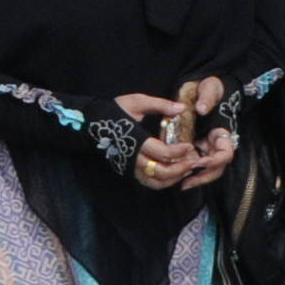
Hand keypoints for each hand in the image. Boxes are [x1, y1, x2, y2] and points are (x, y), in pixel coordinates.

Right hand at [115, 89, 235, 193]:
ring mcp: (131, 167)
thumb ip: (160, 105)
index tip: (190, 146)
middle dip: (180, 168)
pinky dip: (164, 182)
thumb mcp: (137, 102)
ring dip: (174, 178)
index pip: (162, 153)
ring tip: (187, 169)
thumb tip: (181, 108)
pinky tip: (174, 174)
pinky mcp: (130, 170)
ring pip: (156, 182)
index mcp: (136, 141)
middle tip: (193, 160)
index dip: (179, 151)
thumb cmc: (115, 111)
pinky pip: (149, 183)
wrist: (92, 123)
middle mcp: (133, 158)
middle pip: (161, 172)